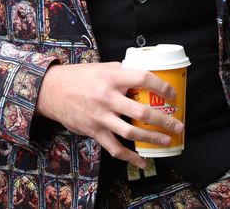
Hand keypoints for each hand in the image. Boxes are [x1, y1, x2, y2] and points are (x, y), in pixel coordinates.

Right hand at [34, 62, 182, 168]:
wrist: (52, 91)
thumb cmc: (79, 77)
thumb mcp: (102, 67)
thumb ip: (122, 72)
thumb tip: (143, 77)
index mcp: (112, 77)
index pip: (143, 79)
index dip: (161, 87)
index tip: (173, 94)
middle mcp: (107, 97)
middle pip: (141, 111)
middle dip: (164, 120)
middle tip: (178, 125)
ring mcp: (101, 116)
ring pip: (131, 132)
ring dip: (152, 138)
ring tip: (166, 141)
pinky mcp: (94, 131)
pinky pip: (115, 148)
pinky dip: (130, 157)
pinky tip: (142, 161)